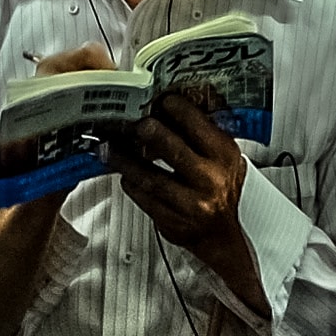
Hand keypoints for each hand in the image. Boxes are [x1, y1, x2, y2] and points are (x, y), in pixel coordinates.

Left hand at [122, 88, 251, 253]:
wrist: (224, 234)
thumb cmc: (222, 189)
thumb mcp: (224, 158)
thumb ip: (202, 134)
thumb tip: (169, 107)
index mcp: (224, 157)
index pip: (197, 124)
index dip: (174, 108)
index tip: (159, 100)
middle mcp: (209, 179)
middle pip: (171, 149)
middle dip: (147, 131)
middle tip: (131, 121)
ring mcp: (190, 203)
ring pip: (149, 177)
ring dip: (125, 160)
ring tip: (110, 147)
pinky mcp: (172, 221)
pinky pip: (143, 197)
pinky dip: (131, 182)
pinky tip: (124, 173)